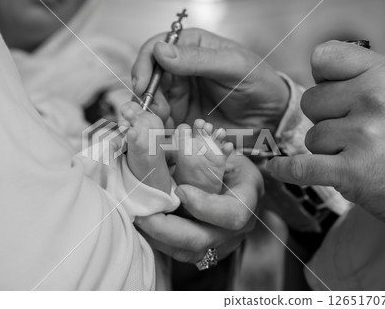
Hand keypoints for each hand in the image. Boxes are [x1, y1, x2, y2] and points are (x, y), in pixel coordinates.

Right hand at [132, 28, 289, 147]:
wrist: (271, 118)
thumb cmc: (258, 84)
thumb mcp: (232, 66)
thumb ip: (197, 59)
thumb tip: (160, 50)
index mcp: (192, 47)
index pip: (156, 48)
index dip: (144, 64)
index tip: (143, 84)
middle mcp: (180, 70)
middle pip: (148, 77)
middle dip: (145, 94)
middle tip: (151, 111)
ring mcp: (179, 95)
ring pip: (151, 101)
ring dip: (150, 113)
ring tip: (161, 123)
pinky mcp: (182, 118)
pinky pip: (161, 121)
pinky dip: (158, 128)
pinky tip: (166, 134)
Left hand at [134, 153, 262, 262]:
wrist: (240, 186)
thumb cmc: (231, 164)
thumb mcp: (227, 151)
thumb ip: (207, 148)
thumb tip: (181, 132)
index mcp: (247, 201)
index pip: (232, 214)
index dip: (204, 206)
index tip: (180, 191)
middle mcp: (236, 229)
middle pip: (201, 240)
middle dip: (166, 229)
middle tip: (141, 214)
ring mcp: (220, 243)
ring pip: (186, 252)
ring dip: (156, 237)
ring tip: (136, 219)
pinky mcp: (204, 250)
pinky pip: (179, 251)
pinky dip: (158, 240)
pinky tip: (143, 225)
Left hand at [267, 41, 384, 228]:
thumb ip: (363, 77)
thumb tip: (321, 74)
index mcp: (384, 74)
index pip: (324, 57)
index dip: (323, 76)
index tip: (331, 88)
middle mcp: (373, 99)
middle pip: (310, 102)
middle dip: (324, 118)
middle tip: (354, 132)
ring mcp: (362, 136)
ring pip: (311, 137)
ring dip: (327, 150)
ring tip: (360, 155)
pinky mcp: (352, 172)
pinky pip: (301, 167)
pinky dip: (286, 170)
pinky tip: (277, 168)